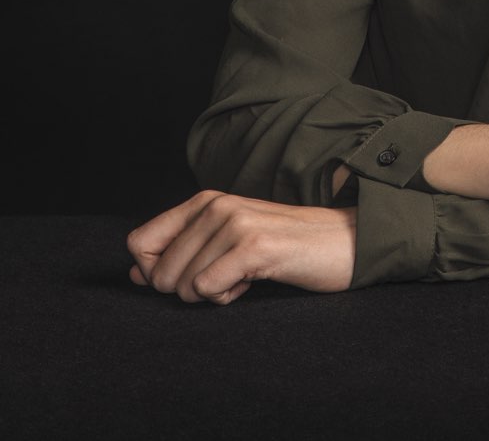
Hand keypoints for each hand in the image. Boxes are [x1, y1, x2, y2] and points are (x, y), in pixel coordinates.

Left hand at [126, 191, 355, 304]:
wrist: (342, 242)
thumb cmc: (284, 247)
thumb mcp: (228, 242)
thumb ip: (182, 252)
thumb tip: (136, 273)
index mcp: (205, 201)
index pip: (138, 242)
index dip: (154, 272)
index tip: (190, 276)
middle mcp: (216, 205)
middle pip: (158, 273)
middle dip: (187, 289)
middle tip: (228, 276)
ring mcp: (235, 223)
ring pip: (183, 285)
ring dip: (212, 294)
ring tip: (245, 276)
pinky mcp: (253, 246)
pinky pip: (207, 290)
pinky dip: (226, 298)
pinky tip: (252, 282)